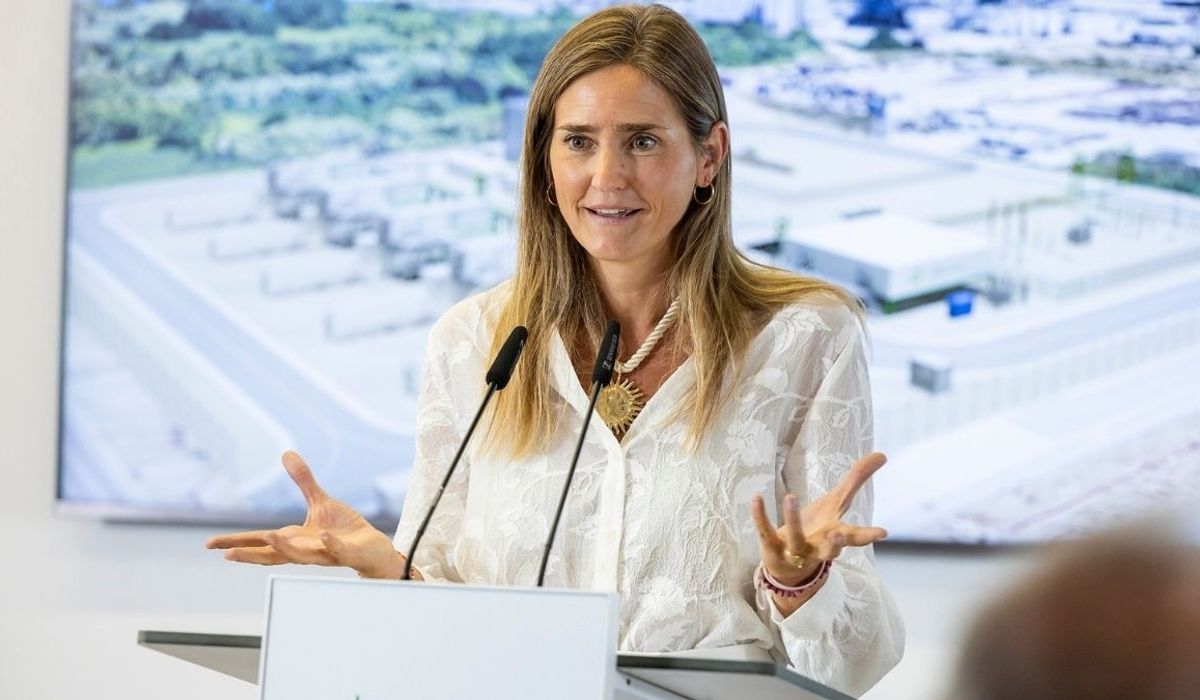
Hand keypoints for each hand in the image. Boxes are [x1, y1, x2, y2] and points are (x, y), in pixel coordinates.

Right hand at [205, 451, 407, 579]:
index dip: (236, 542)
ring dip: (286, 547)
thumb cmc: (343, 530)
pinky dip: (329, 543)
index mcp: (295, 539)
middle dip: (251, 554)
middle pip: (273, 554)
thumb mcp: (321, 502)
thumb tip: (286, 454)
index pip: (260, 541)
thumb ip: (303, 481)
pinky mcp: (347, 553)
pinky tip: (323, 533)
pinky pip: (336, 549)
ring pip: (302, 555)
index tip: (211, 545)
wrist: (372, 548)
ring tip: (270, 537)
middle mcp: (305, 550)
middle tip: (227, 554)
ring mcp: (325, 553)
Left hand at [751, 452, 888, 588]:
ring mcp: (795, 549)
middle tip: (838, 535)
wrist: (789, 567)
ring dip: (793, 520)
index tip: (883, 533)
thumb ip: (857, 479)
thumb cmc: (819, 529)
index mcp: (835, 535)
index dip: (868, 535)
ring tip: (791, 497)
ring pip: (796, 538)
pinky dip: (760, 516)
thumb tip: (882, 454)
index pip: (855, 537)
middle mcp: (818, 547)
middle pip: (830, 550)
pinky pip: (766, 531)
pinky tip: (757, 498)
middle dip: (835, 544)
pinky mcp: (772, 547)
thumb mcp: (837, 503)